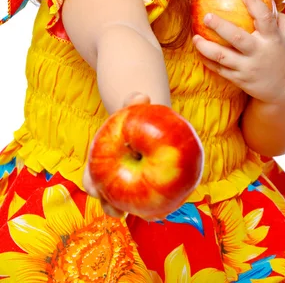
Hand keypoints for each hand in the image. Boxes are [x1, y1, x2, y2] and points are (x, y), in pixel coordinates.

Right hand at [83, 91, 150, 217]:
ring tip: (147, 215)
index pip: (90, 179)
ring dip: (137, 211)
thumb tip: (142, 97)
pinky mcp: (146, 190)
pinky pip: (150, 200)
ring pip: (128, 205)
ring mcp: (127, 188)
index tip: (96, 190)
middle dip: (111, 207)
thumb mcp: (132, 107)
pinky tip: (167, 208)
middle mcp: (110, 180)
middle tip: (119, 212)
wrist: (148, 125)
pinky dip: (156, 205)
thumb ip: (134, 101)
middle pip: (107, 199)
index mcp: (99, 164)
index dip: (92, 186)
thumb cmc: (135, 116)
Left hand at [192, 0, 284, 104]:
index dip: (255, 4)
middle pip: (237, 38)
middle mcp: (259, 53)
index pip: (265, 19)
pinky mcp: (239, 79)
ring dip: (206, 46)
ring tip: (195, 37)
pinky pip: (220, 69)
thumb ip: (281, 21)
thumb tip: (270, 0)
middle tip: (207, 15)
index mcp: (273, 40)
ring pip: (222, 56)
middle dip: (221, 26)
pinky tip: (199, 51)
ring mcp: (248, 68)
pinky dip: (208, 61)